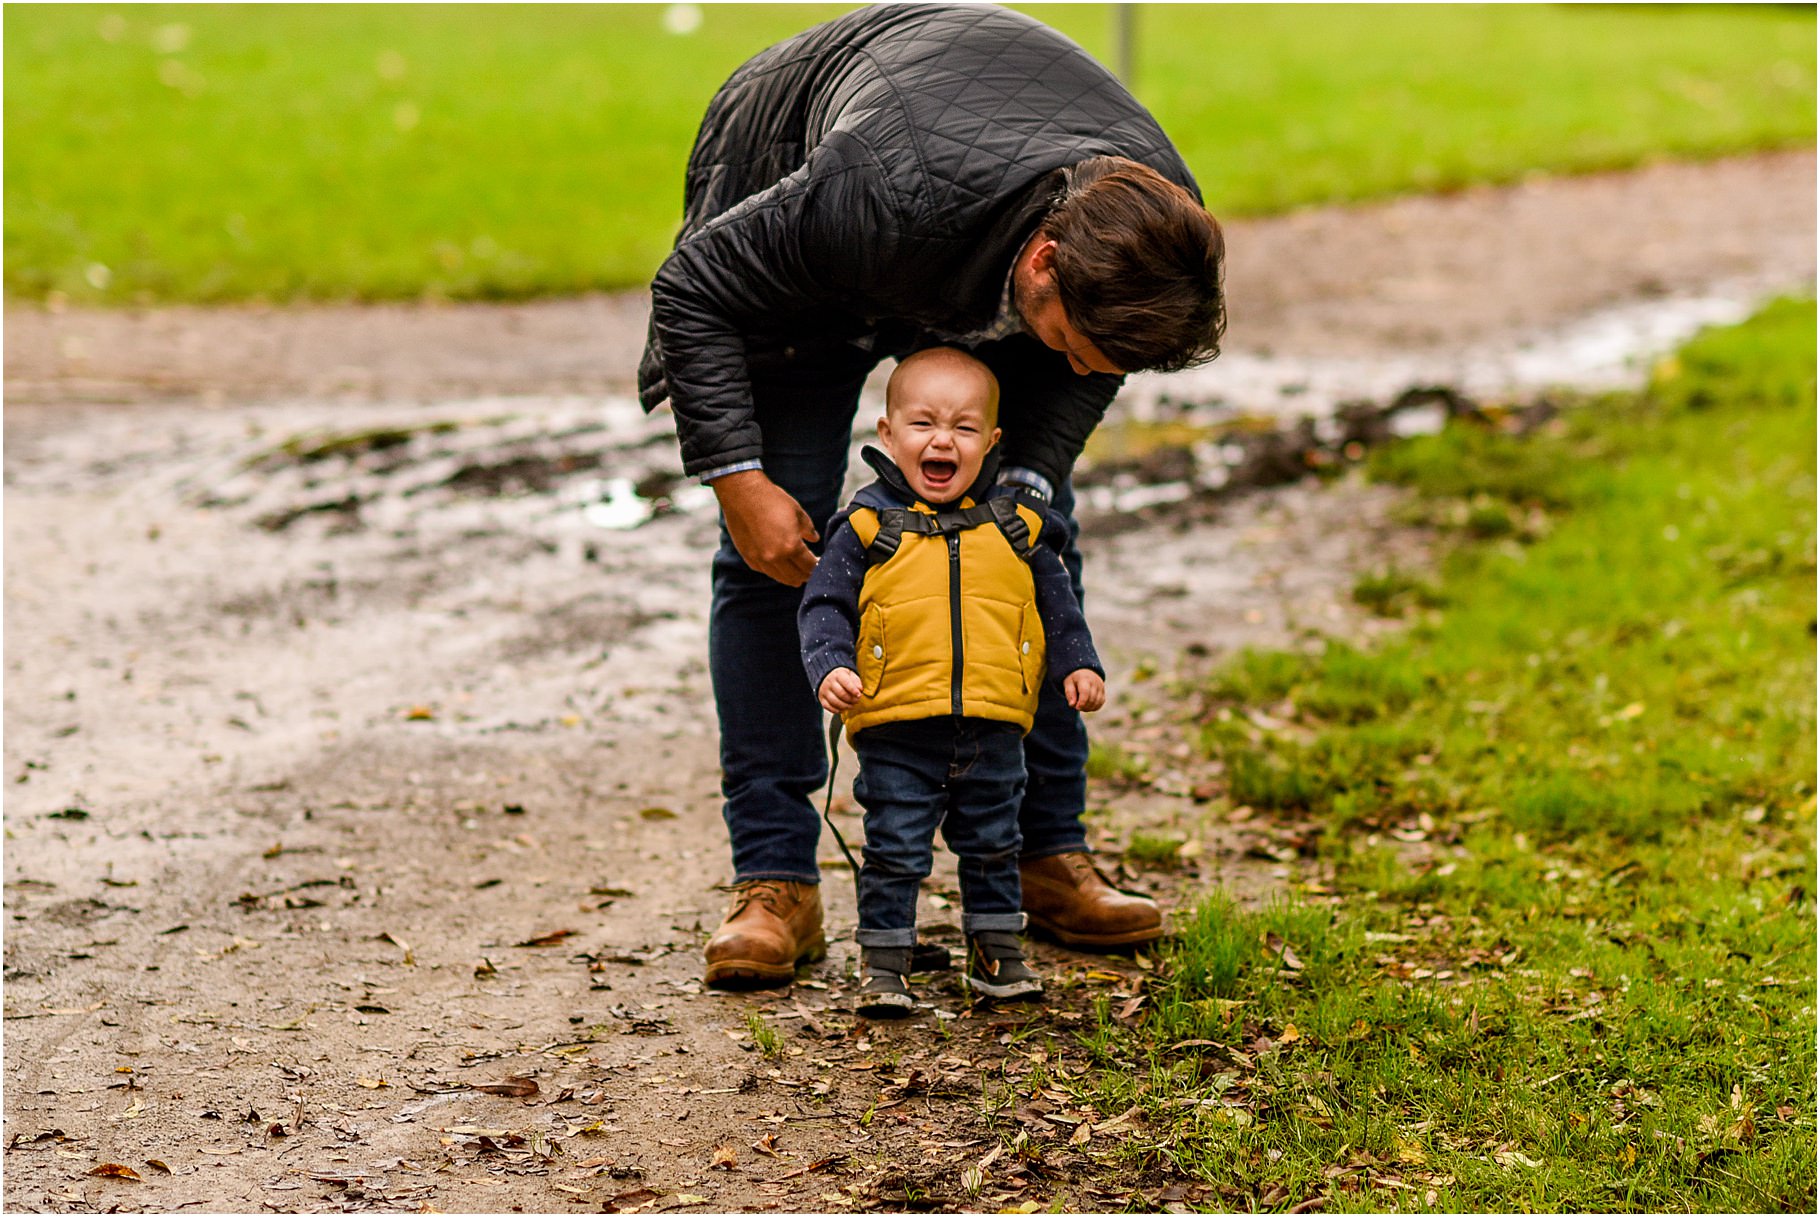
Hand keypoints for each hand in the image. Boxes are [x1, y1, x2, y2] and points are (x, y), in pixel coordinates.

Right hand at [713, 469, 818, 585]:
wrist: (743, 494)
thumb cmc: (773, 500)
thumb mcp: (798, 512)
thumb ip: (808, 529)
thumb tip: (814, 538)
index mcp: (791, 547)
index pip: (809, 566)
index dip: (817, 566)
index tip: (819, 562)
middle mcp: (775, 558)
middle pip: (796, 577)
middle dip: (806, 574)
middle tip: (810, 569)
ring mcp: (760, 559)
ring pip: (780, 577)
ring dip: (791, 576)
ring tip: (797, 572)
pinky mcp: (748, 557)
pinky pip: (765, 571)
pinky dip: (775, 570)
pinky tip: (779, 565)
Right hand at [818, 668, 862, 712]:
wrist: (827, 676)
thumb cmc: (842, 677)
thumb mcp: (850, 674)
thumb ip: (856, 681)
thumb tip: (860, 689)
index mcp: (838, 674)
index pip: (846, 682)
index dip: (853, 690)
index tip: (859, 695)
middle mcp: (829, 682)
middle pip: (841, 693)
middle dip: (851, 699)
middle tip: (857, 701)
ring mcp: (824, 691)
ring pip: (834, 702)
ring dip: (845, 706)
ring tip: (851, 706)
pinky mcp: (821, 698)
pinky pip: (828, 707)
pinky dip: (836, 710)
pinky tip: (843, 709)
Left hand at [1063, 669, 1104, 711]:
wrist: (1084, 672)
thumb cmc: (1074, 679)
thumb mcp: (1068, 683)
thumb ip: (1069, 693)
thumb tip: (1072, 704)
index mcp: (1084, 678)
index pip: (1085, 692)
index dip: (1081, 702)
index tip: (1076, 707)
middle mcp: (1095, 682)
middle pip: (1091, 699)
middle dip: (1084, 706)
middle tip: (1077, 707)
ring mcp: (1100, 687)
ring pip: (1097, 702)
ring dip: (1088, 708)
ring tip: (1081, 706)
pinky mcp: (1103, 691)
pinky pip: (1100, 703)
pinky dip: (1094, 707)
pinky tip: (1087, 706)